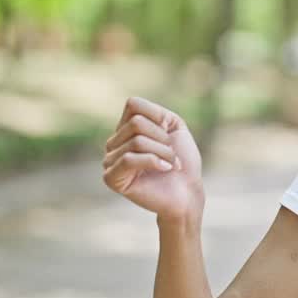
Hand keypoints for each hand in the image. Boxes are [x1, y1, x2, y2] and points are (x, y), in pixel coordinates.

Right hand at [102, 96, 203, 220]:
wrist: (188, 192)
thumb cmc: (182, 160)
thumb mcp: (174, 126)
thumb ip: (154, 112)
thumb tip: (132, 111)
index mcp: (126, 129)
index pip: (133, 105)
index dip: (157, 118)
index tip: (169, 136)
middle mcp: (114, 142)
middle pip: (136, 123)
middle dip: (162, 138)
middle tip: (171, 155)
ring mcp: (109, 160)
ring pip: (136, 141)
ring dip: (163, 152)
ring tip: (170, 165)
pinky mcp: (111, 178)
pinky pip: (129, 159)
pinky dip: (153, 162)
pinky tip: (164, 169)